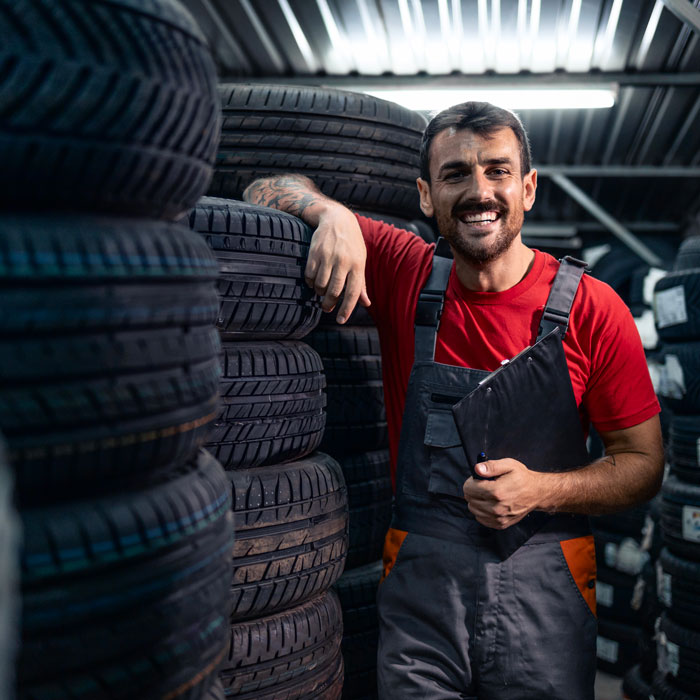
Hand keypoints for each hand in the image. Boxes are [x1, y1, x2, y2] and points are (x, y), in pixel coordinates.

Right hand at [305, 205, 370, 322]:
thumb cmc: (351, 244)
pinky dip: (310, 282)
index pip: (353, 293)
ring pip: (320, 285)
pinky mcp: (315, 252)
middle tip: (326, 308)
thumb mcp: (360, 260)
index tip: (340, 320)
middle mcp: (344, 261)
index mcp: (358, 265)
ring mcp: (328, 256)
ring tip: (321, 291)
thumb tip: (366, 303)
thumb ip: (361, 283)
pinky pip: (310, 275)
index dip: (347, 309)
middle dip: (329, 304)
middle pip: (334, 291)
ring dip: (319, 292)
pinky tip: (313, 280)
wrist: (336, 219)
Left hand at [463, 458, 541, 528]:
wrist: (537, 493)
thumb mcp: (508, 465)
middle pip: (469, 499)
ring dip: (477, 501)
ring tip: (488, 495)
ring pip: (473, 509)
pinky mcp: (500, 524)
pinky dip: (482, 511)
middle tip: (484, 486)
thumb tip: (477, 469)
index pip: (469, 489)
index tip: (477, 479)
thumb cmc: (522, 478)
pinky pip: (481, 518)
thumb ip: (491, 466)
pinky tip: (490, 503)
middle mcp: (497, 507)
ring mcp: (499, 518)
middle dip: (473, 491)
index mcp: (497, 491)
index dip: (471, 481)